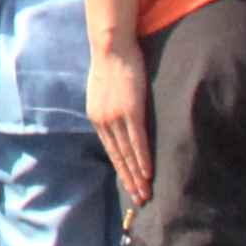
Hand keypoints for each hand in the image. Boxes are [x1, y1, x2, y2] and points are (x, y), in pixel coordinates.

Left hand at [86, 37, 153, 208]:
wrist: (111, 46)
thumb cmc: (111, 64)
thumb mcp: (104, 91)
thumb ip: (110, 108)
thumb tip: (118, 118)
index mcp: (97, 118)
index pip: (111, 151)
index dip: (121, 169)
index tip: (129, 185)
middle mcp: (104, 122)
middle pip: (118, 158)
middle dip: (129, 180)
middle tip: (139, 200)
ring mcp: (116, 118)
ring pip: (128, 154)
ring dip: (137, 176)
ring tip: (145, 193)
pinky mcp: (131, 111)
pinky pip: (137, 141)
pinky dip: (143, 159)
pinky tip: (148, 174)